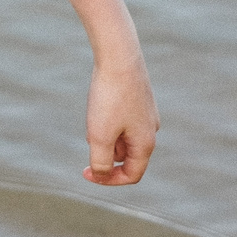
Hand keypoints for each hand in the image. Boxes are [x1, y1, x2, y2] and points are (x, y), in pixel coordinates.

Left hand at [84, 54, 157, 184]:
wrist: (119, 56)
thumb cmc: (109, 96)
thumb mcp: (100, 135)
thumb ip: (101, 162)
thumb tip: (102, 174)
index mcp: (146, 143)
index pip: (132, 175)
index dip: (109, 180)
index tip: (85, 172)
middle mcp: (151, 130)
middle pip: (126, 155)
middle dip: (104, 150)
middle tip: (91, 130)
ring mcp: (146, 114)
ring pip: (122, 137)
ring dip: (105, 134)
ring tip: (95, 113)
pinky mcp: (139, 99)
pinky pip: (122, 120)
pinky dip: (108, 120)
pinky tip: (99, 102)